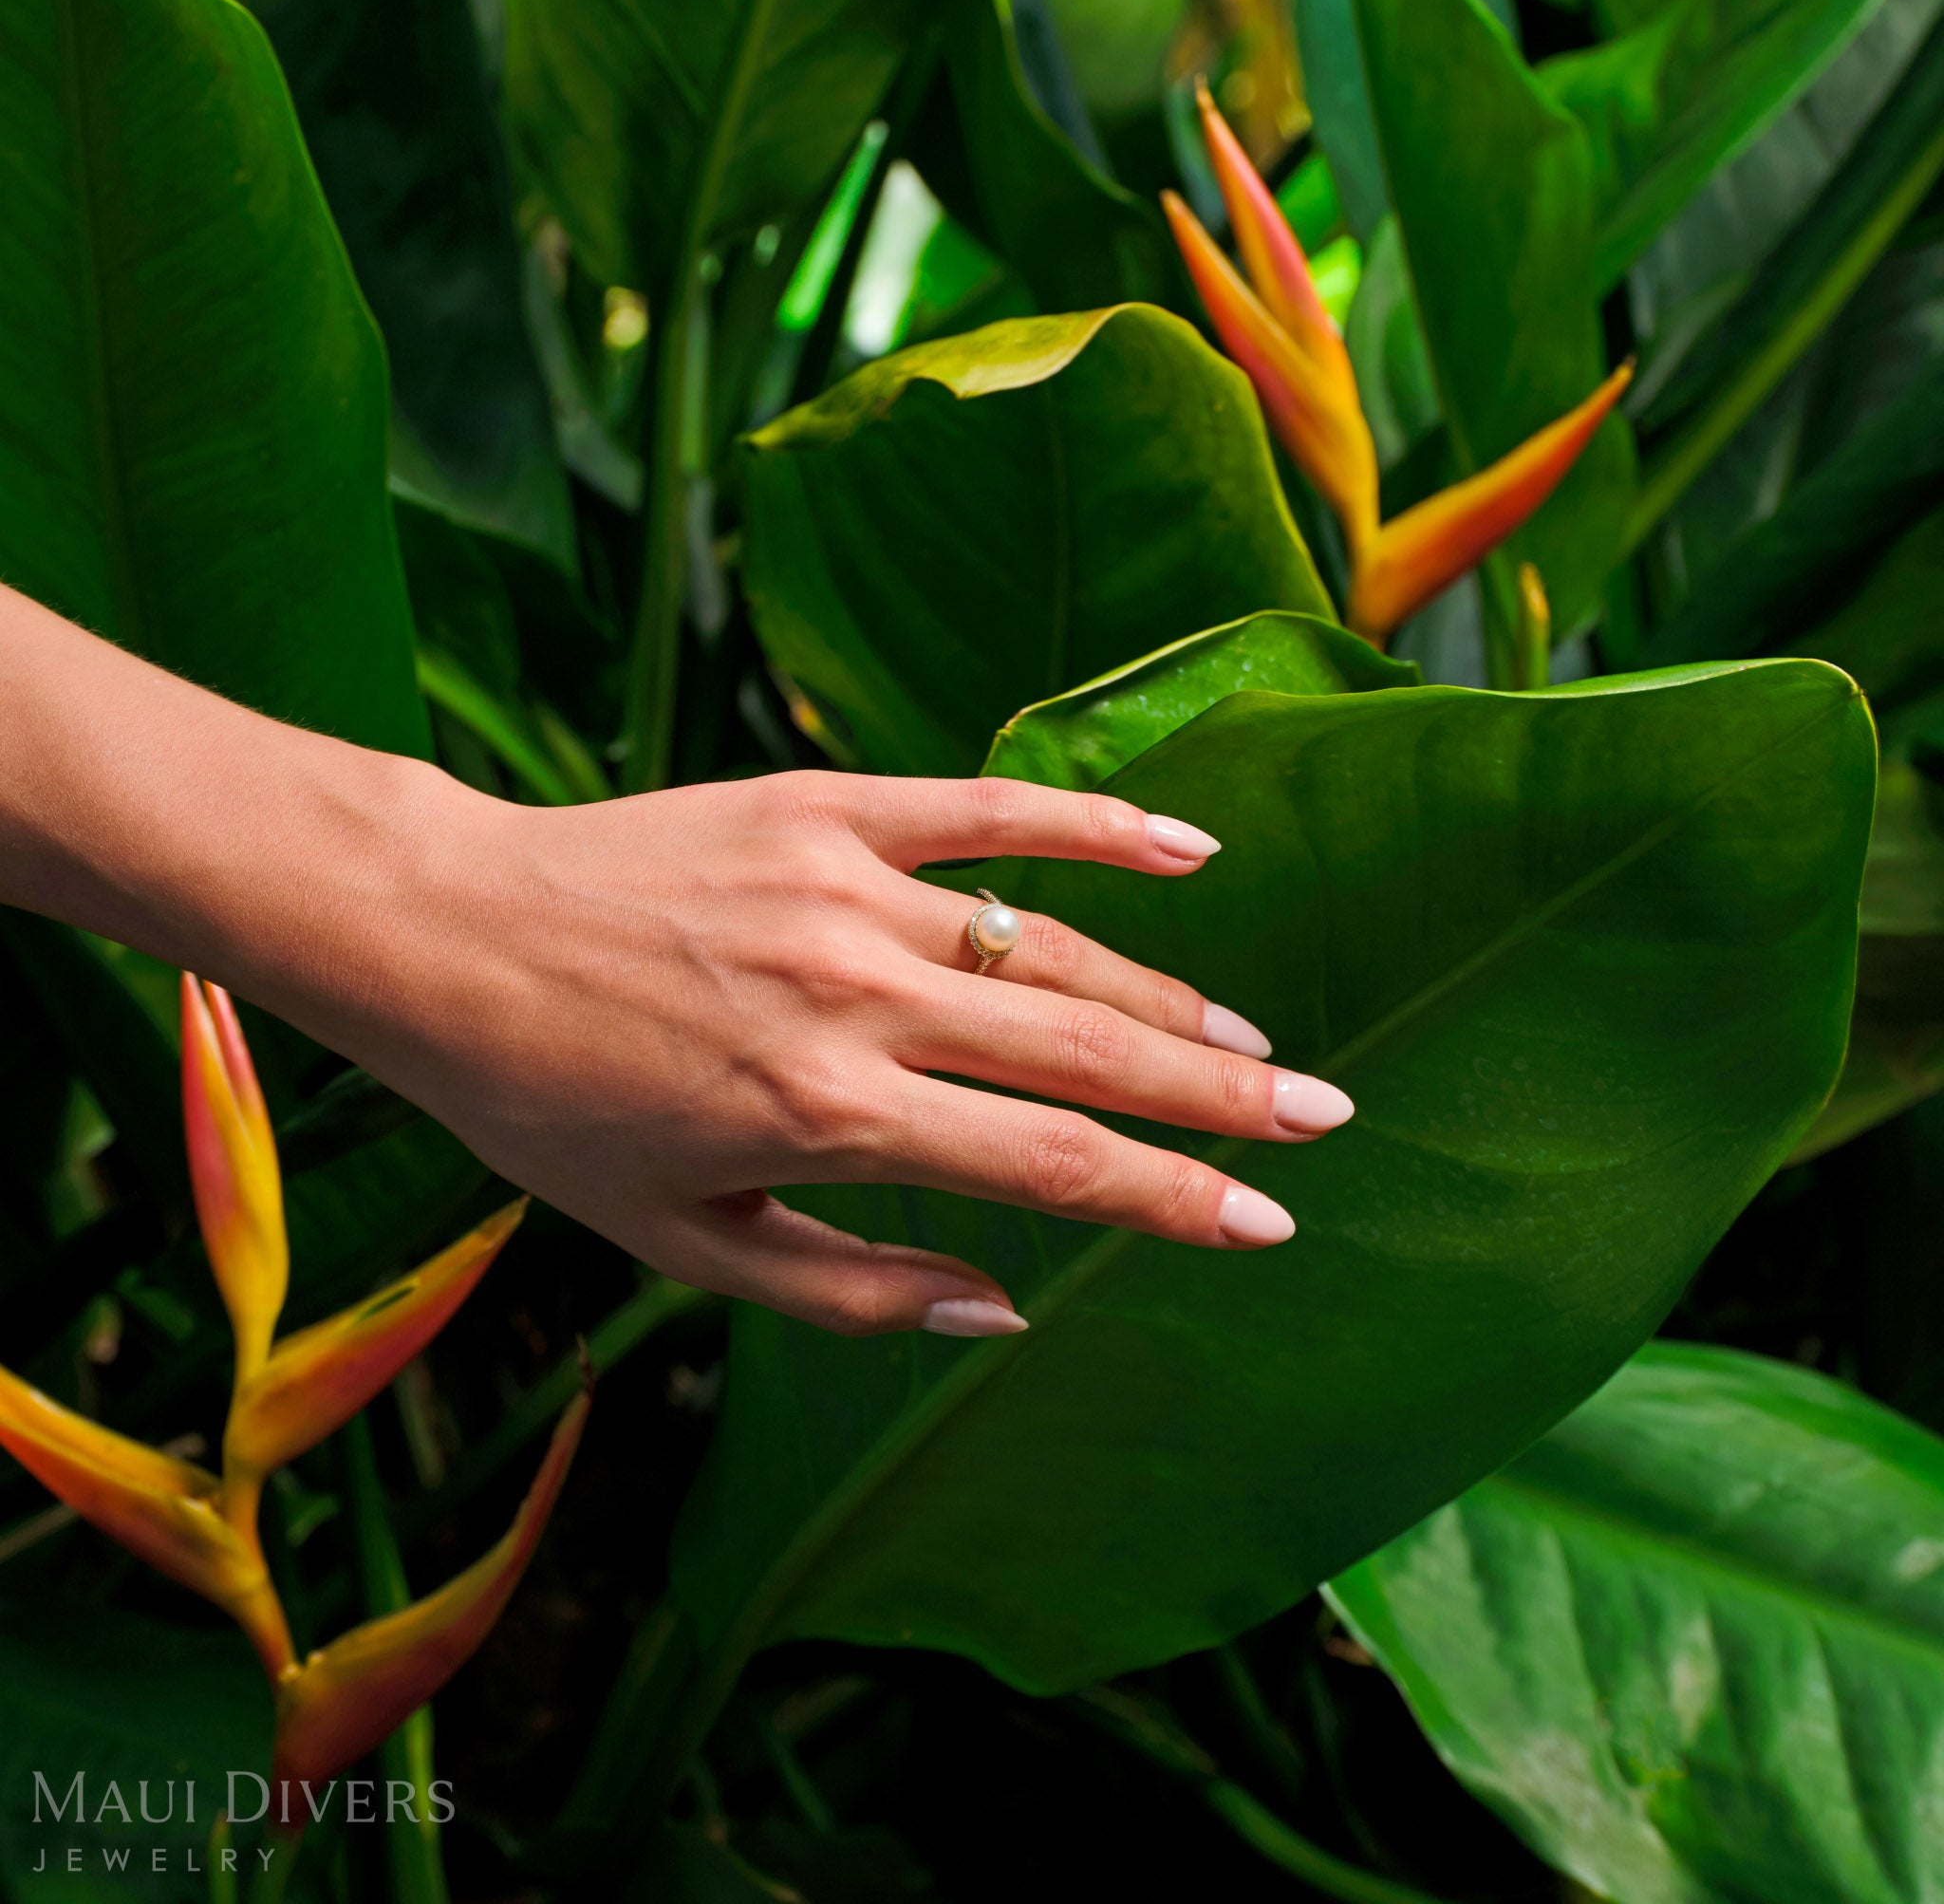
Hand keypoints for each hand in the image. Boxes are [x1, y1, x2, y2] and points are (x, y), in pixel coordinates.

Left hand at [344, 770, 1353, 1336]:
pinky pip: (988, 810)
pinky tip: (1191, 851)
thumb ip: (851, 1291)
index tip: (1266, 1223)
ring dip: (1170, 995)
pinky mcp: (824, 805)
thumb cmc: (555, 1107)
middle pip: (1087, 1052)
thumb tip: (1005, 1311)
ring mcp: (847, 889)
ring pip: (1055, 944)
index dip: (1173, 1201)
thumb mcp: (682, 1242)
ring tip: (1255, 1040)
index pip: (1052, 1167)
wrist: (449, 938)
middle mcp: (857, 1001)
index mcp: (827, 1119)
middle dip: (1221, 1098)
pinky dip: (1095, 827)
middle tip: (1325, 1115)